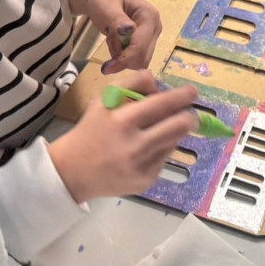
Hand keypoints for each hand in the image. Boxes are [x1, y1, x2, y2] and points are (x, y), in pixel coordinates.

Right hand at [48, 71, 197, 203]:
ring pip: (174, 141)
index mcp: (122, 121)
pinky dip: (161, 149)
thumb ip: (131, 84)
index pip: (162, 104)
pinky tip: (147, 148)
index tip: (192, 92)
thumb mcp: (103, 101)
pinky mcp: (146, 181)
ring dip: (175, 132)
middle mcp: (134, 145)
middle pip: (177, 125)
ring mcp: (142, 166)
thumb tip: (158, 85)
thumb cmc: (90, 131)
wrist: (72, 173)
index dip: (182, 96)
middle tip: (190, 113)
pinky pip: (164, 158)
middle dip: (189, 116)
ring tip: (164, 128)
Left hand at [73, 0, 162, 73]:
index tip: (105, 69)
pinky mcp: (142, 42)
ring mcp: (149, 36)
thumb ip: (117, 19)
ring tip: (111, 35)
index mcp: (150, 16)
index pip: (140, 47)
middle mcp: (155, 27)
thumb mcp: (105, 5)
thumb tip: (129, 30)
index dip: (124, 60)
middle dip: (122, 56)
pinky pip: (132, 59)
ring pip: (138, 61)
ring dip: (120, 55)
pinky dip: (119, 54)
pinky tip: (113, 38)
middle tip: (108, 39)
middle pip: (142, 58)